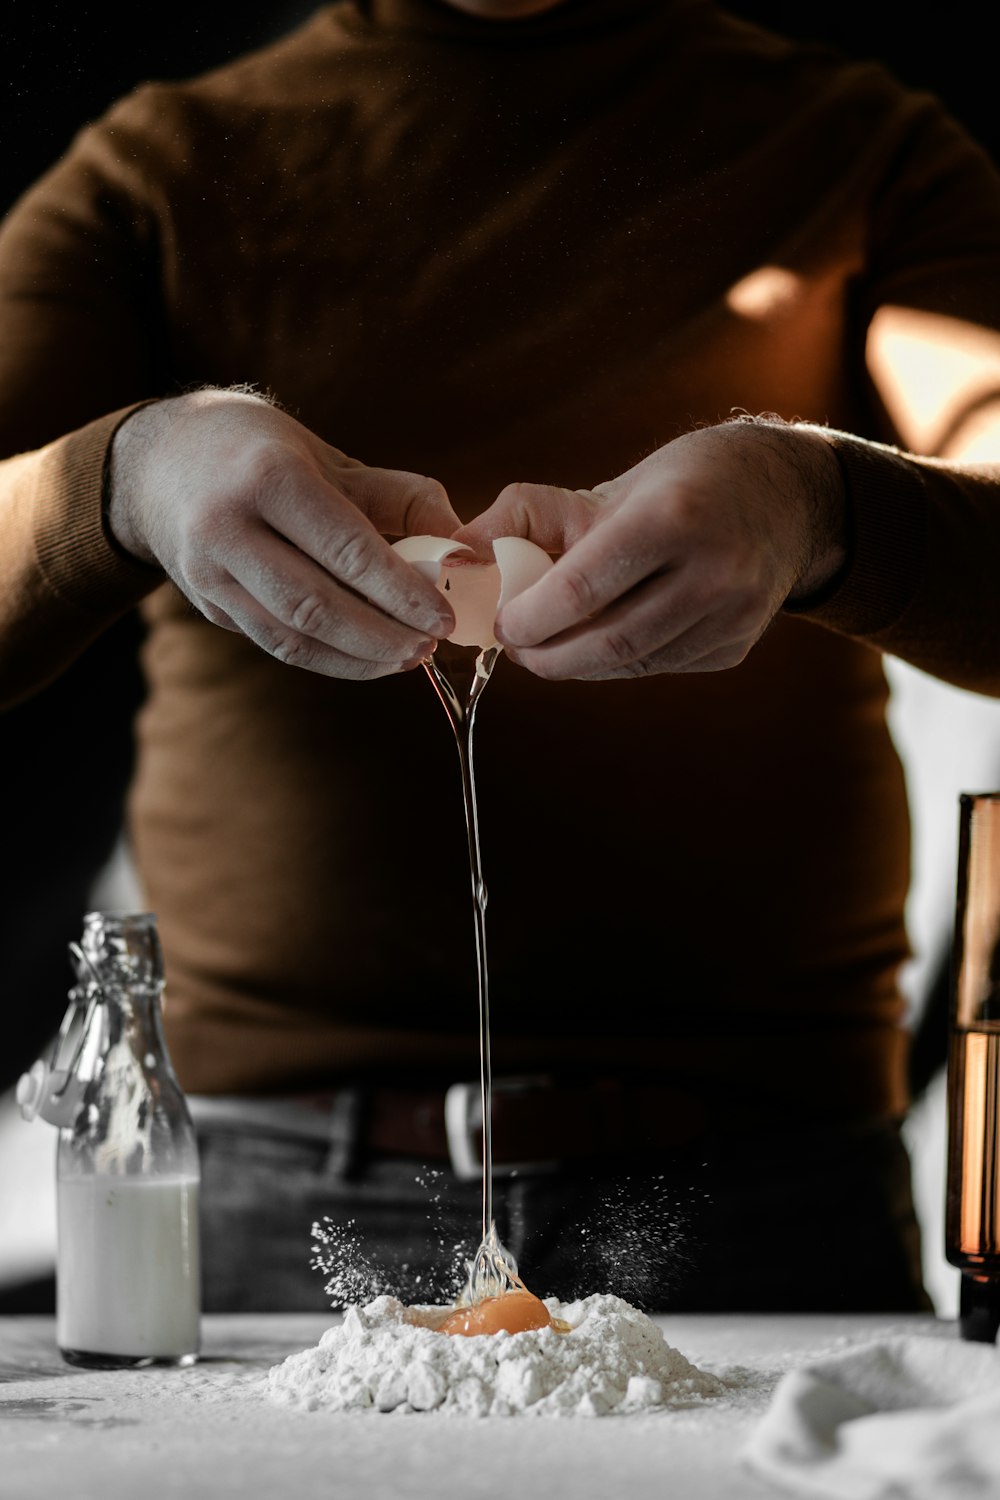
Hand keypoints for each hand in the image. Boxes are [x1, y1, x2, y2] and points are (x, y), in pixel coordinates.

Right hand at [107, 389, 458, 678]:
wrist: (158, 463)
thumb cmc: (258, 451)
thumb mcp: (326, 455)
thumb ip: (397, 499)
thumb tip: (463, 549)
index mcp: (266, 476)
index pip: (345, 550)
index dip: (400, 592)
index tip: (443, 617)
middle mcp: (227, 526)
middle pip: (316, 604)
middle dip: (382, 636)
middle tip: (430, 647)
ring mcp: (208, 572)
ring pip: (292, 636)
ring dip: (358, 657)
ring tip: (406, 658)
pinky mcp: (208, 604)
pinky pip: (275, 643)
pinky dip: (328, 658)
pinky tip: (366, 658)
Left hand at [454, 420, 846, 678]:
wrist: (783, 498)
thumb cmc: (679, 483)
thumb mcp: (605, 485)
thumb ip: (523, 517)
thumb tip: (457, 554)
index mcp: (671, 518)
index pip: (581, 590)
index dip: (529, 619)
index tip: (502, 625)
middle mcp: (713, 571)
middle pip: (607, 642)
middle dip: (547, 655)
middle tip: (518, 647)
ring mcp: (731, 615)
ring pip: (632, 665)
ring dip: (579, 663)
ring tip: (552, 644)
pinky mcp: (734, 646)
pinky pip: (659, 667)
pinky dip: (619, 663)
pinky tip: (605, 639)